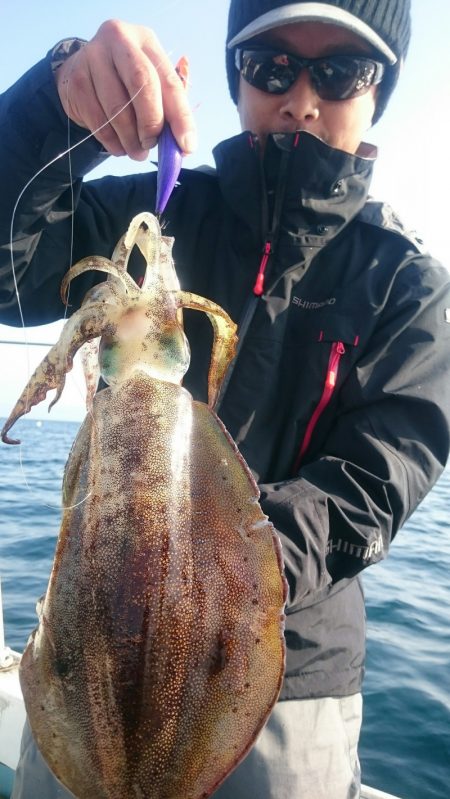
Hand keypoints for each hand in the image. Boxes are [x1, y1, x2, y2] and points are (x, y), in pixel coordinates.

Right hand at [54, 19, 196, 160]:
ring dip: (131, 140)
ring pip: (117, 108)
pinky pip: (98, 121)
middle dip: (151, 123)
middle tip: (152, 145)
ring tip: (137, 152)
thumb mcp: (152, 84)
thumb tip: (186, 143)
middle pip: (142, 85)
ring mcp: (93, 56)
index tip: (187, 145)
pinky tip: (119, 147)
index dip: (181, 116)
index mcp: (147, 41)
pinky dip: (112, 142)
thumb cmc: (127, 83)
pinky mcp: (76, 79)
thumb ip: (171, 108)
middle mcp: (119, 40)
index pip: (170, 81)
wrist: (81, 74)